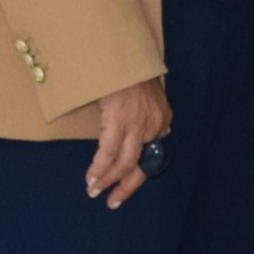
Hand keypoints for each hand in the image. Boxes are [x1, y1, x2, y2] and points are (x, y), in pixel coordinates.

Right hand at [88, 77, 172, 208]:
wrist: (122, 53)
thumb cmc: (130, 73)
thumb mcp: (147, 96)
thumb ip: (146, 117)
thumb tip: (139, 136)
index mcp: (162, 121)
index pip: (152, 158)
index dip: (138, 177)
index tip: (125, 190)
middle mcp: (154, 126)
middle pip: (140, 166)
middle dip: (124, 186)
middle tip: (111, 200)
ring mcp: (137, 124)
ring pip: (124, 163)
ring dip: (107, 179)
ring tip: (94, 189)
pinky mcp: (119, 120)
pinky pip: (108, 152)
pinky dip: (99, 168)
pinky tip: (91, 177)